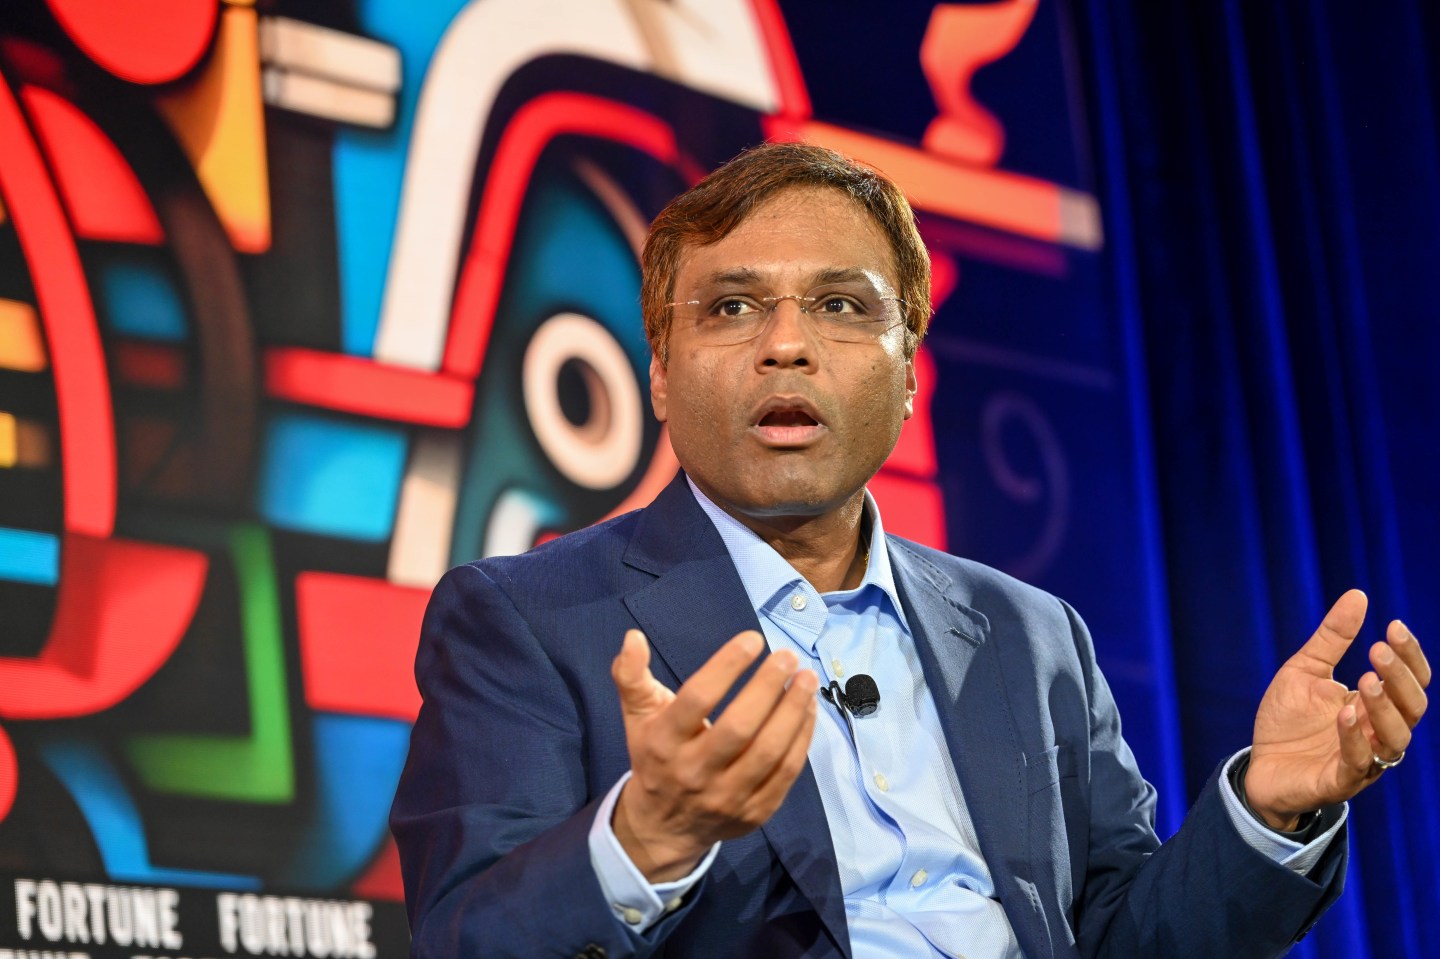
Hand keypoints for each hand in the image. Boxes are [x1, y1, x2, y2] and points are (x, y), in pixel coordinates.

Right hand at [609, 629, 817, 880]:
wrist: (663, 827)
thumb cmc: (655, 757)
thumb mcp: (636, 716)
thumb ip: (631, 675)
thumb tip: (633, 637)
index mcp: (663, 743)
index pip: (698, 699)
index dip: (727, 666)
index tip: (753, 639)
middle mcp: (694, 772)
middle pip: (739, 727)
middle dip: (768, 687)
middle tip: (788, 657)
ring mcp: (727, 797)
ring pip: (769, 751)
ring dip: (794, 711)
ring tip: (807, 679)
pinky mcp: (755, 813)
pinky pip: (786, 773)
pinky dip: (802, 738)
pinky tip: (808, 709)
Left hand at [1246, 590, 1429, 829]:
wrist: (1259, 767)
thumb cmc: (1287, 720)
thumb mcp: (1305, 670)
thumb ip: (1332, 638)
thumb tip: (1358, 594)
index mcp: (1376, 705)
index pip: (1412, 681)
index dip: (1409, 656)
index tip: (1393, 626)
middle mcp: (1380, 733)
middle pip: (1413, 707)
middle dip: (1400, 677)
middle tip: (1378, 650)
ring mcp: (1364, 759)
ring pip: (1396, 738)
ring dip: (1384, 708)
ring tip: (1364, 680)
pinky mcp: (1341, 781)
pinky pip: (1360, 763)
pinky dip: (1356, 738)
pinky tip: (1346, 713)